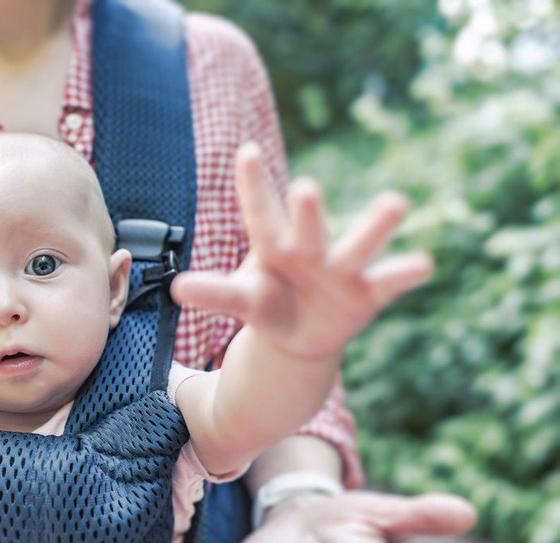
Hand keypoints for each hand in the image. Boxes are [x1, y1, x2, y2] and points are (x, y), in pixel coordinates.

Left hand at [171, 142, 432, 360]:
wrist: (301, 332)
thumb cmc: (268, 301)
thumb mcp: (242, 299)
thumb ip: (215, 292)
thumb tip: (176, 288)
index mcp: (273, 245)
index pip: (259, 213)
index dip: (252, 185)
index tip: (246, 151)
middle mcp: (308, 249)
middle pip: (307, 228)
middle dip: (307, 212)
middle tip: (305, 187)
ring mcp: (340, 269)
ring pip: (358, 246)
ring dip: (376, 225)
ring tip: (396, 201)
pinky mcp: (366, 294)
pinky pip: (388, 282)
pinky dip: (405, 273)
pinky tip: (424, 262)